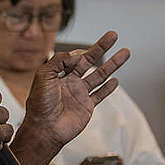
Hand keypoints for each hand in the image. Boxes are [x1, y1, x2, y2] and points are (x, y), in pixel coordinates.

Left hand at [21, 32, 128, 154]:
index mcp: (58, 73)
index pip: (73, 57)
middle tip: (113, 35)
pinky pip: (100, 94)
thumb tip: (76, 55)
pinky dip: (108, 88)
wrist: (45, 129)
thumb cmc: (40, 104)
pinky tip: (115, 80)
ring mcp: (80, 93)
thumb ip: (58, 61)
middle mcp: (70, 81)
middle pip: (90, 60)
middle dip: (102, 47)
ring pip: (100, 75)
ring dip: (113, 64)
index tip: (80, 56)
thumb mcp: (43, 76)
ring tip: (125, 52)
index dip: (78, 53)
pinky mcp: (87, 106)